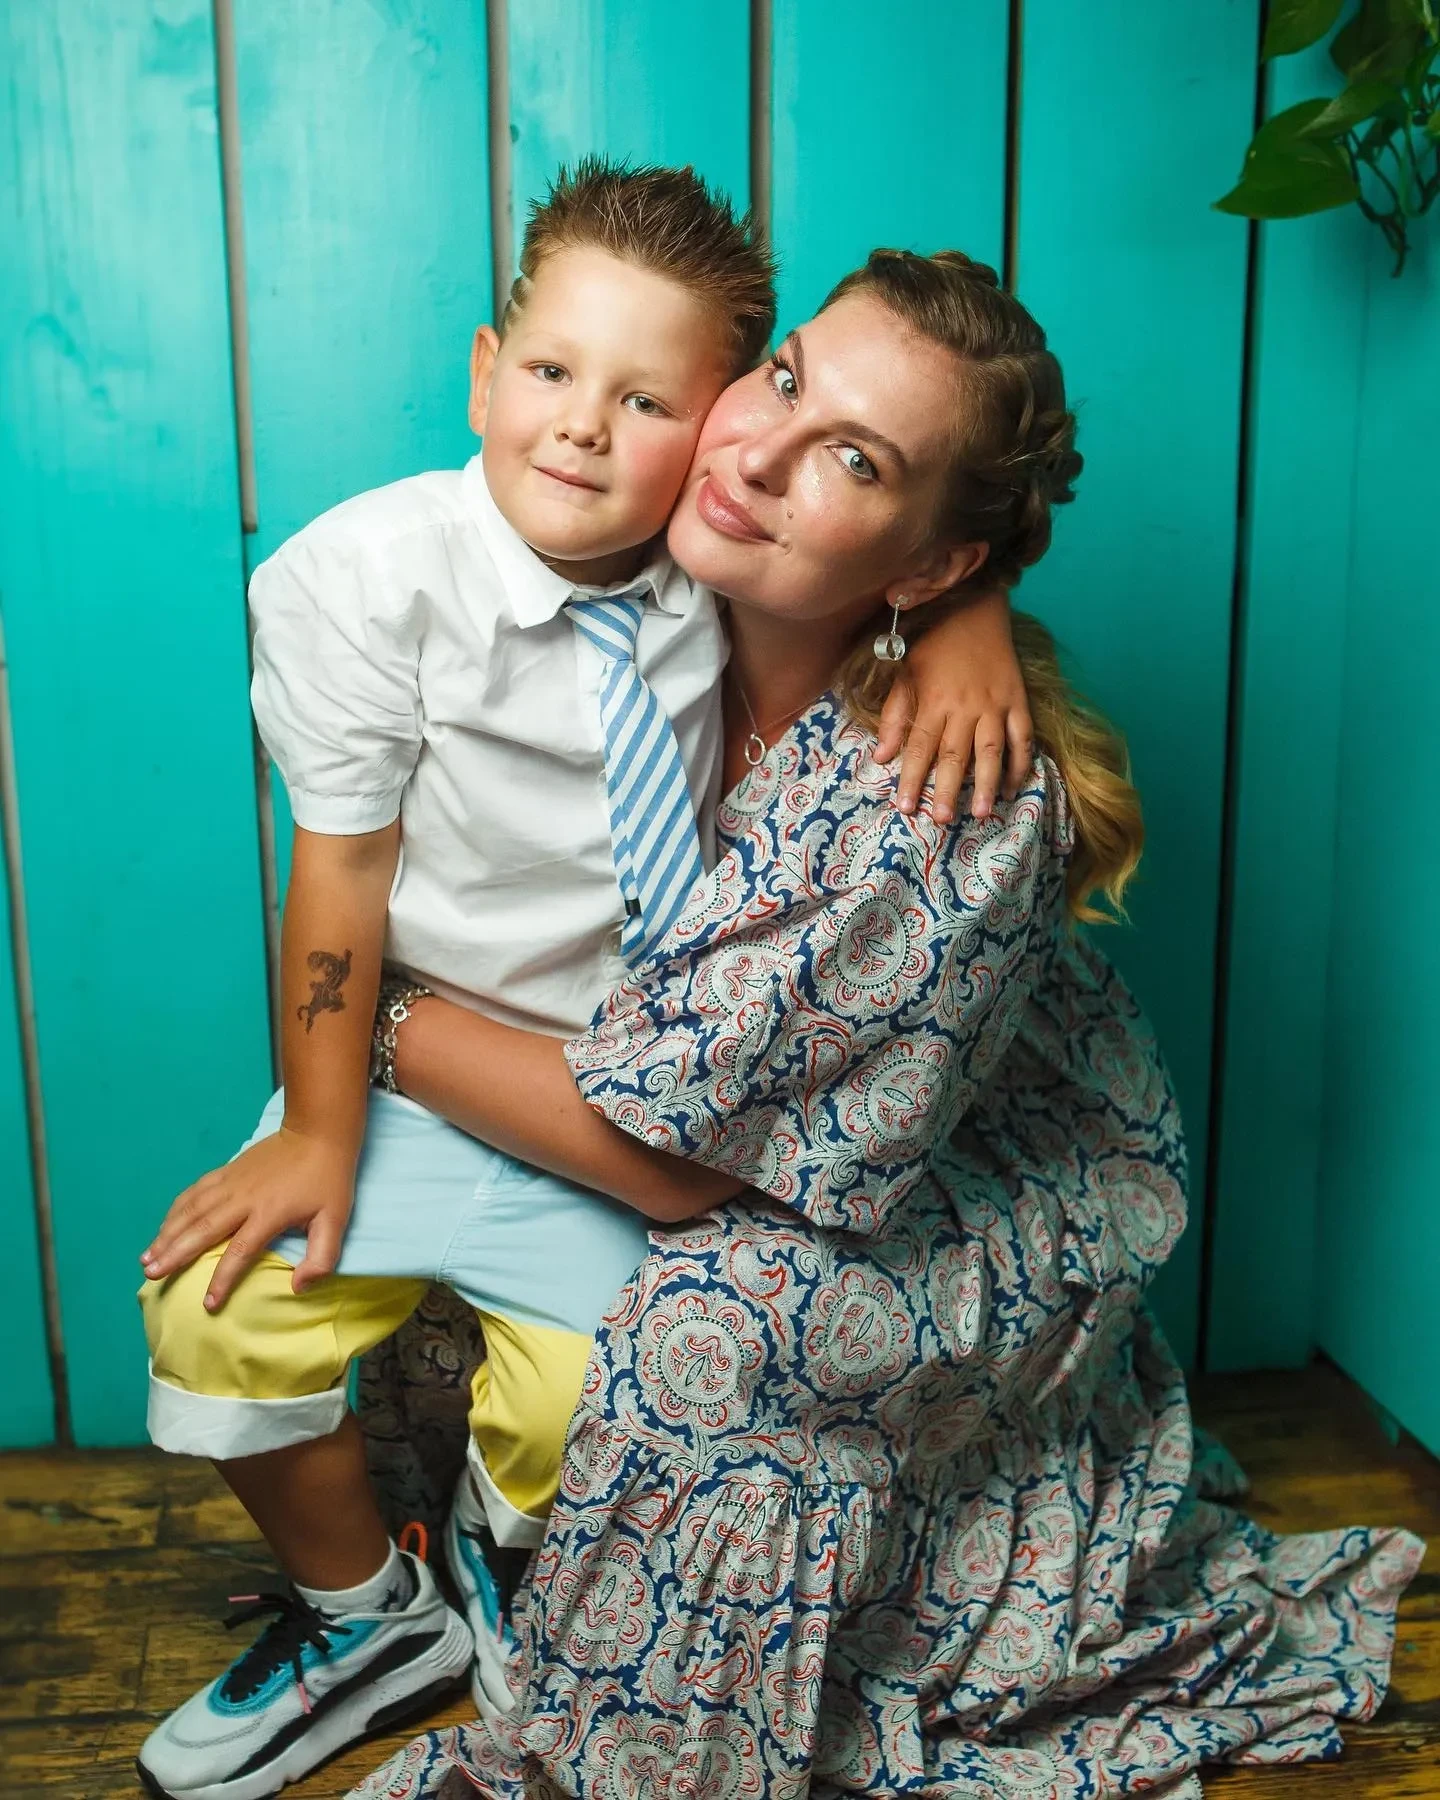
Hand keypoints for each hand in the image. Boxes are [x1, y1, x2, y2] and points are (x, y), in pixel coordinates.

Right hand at [140, 1126, 355, 1310]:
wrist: (316, 1131)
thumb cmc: (328, 1179)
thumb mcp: (335, 1220)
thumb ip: (322, 1257)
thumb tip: (299, 1287)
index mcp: (268, 1214)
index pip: (239, 1252)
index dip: (222, 1280)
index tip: (208, 1304)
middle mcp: (242, 1199)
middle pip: (202, 1231)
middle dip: (175, 1255)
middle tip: (151, 1275)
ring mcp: (231, 1183)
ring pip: (191, 1211)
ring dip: (167, 1235)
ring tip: (147, 1258)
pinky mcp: (226, 1171)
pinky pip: (194, 1192)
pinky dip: (176, 1210)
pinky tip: (164, 1226)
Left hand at [873, 593, 1033, 822]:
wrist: (974, 606)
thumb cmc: (933, 642)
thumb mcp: (904, 673)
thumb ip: (894, 716)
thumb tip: (880, 756)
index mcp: (934, 700)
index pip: (920, 747)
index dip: (912, 778)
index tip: (905, 807)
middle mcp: (965, 706)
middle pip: (955, 755)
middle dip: (947, 789)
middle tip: (942, 819)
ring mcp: (995, 704)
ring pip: (991, 750)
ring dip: (986, 783)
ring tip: (981, 812)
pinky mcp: (1018, 699)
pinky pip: (1022, 736)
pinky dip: (1020, 762)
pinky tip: (1013, 786)